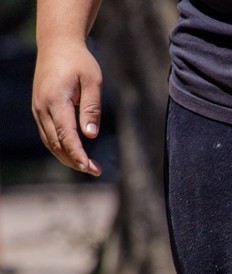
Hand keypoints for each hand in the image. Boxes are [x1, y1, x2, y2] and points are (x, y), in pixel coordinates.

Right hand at [31, 41, 102, 175]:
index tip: (90, 168)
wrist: (57, 45)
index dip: (77, 154)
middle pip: (56, 142)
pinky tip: (74, 154)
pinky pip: (48, 134)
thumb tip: (90, 135)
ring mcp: (38, 109)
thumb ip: (91, 108)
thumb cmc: (79, 62)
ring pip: (50, 141)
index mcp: (55, 100)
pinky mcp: (39, 109)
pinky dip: (60, 147)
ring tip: (88, 167)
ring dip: (67, 156)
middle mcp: (42, 107)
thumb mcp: (92, 81)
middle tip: (95, 171)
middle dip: (75, 160)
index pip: (66, 135)